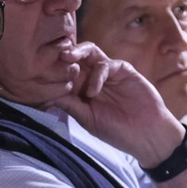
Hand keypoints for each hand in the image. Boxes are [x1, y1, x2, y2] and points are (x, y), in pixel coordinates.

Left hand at [50, 43, 183, 164]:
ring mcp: (109, 73)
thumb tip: (45, 94)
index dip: (53, 69)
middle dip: (64, 54)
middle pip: (76, 57)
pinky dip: (97, 75)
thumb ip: (69, 104)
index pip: (64, 72)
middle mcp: (93, 77)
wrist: (146, 135)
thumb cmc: (117, 131)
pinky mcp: (124, 70)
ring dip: (78, 53)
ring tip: (68, 60)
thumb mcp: (87, 119)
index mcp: (81, 88)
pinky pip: (107, 64)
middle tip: (55, 55)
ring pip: (91, 52)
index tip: (40, 71)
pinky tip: (93, 92)